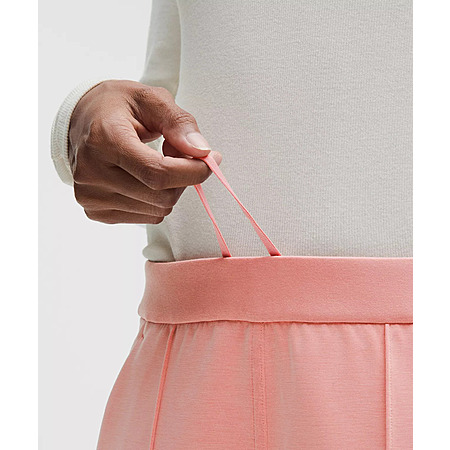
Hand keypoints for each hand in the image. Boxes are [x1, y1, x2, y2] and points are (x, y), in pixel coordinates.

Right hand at [68, 80, 221, 223]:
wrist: (82, 122)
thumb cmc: (117, 107)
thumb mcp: (151, 99)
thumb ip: (179, 123)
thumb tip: (202, 152)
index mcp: (103, 140)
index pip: (157, 173)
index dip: (192, 172)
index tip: (211, 160)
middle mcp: (91, 173)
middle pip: (161, 196)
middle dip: (183, 178)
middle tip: (178, 153)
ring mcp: (91, 196)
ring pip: (158, 210)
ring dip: (169, 189)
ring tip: (155, 162)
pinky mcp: (96, 211)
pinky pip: (147, 217)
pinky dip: (156, 200)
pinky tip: (143, 178)